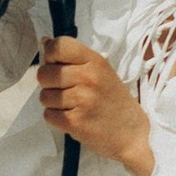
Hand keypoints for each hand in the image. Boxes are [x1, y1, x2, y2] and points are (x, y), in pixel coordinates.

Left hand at [36, 37, 153, 175]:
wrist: (132, 133)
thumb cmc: (113, 101)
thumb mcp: (101, 71)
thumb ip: (73, 58)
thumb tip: (44, 42)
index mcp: (95, 61)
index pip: (58, 46)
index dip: (50, 56)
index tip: (57, 65)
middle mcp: (88, 78)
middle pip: (43, 74)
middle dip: (49, 84)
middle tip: (67, 91)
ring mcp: (82, 100)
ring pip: (44, 96)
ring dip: (53, 104)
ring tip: (73, 106)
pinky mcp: (75, 122)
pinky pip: (48, 115)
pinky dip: (56, 119)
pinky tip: (73, 118)